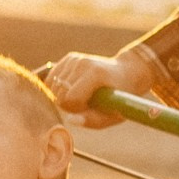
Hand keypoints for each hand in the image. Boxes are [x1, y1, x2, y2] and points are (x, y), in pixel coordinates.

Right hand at [47, 46, 163, 128]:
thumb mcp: (112, 114)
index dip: (76, 110)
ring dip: (63, 96)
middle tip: (86, 102)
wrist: (127, 73)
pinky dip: (58, 88)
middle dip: (68, 104)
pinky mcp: (69, 58)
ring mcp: (75, 59)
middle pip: (58, 93)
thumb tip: (70, 120)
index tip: (88, 108)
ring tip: (81, 95)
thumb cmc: (119, 97)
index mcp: (95, 74)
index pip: (69, 99)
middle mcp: (82, 63)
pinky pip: (51, 78)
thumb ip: (92, 120)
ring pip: (52, 86)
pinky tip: (72, 88)